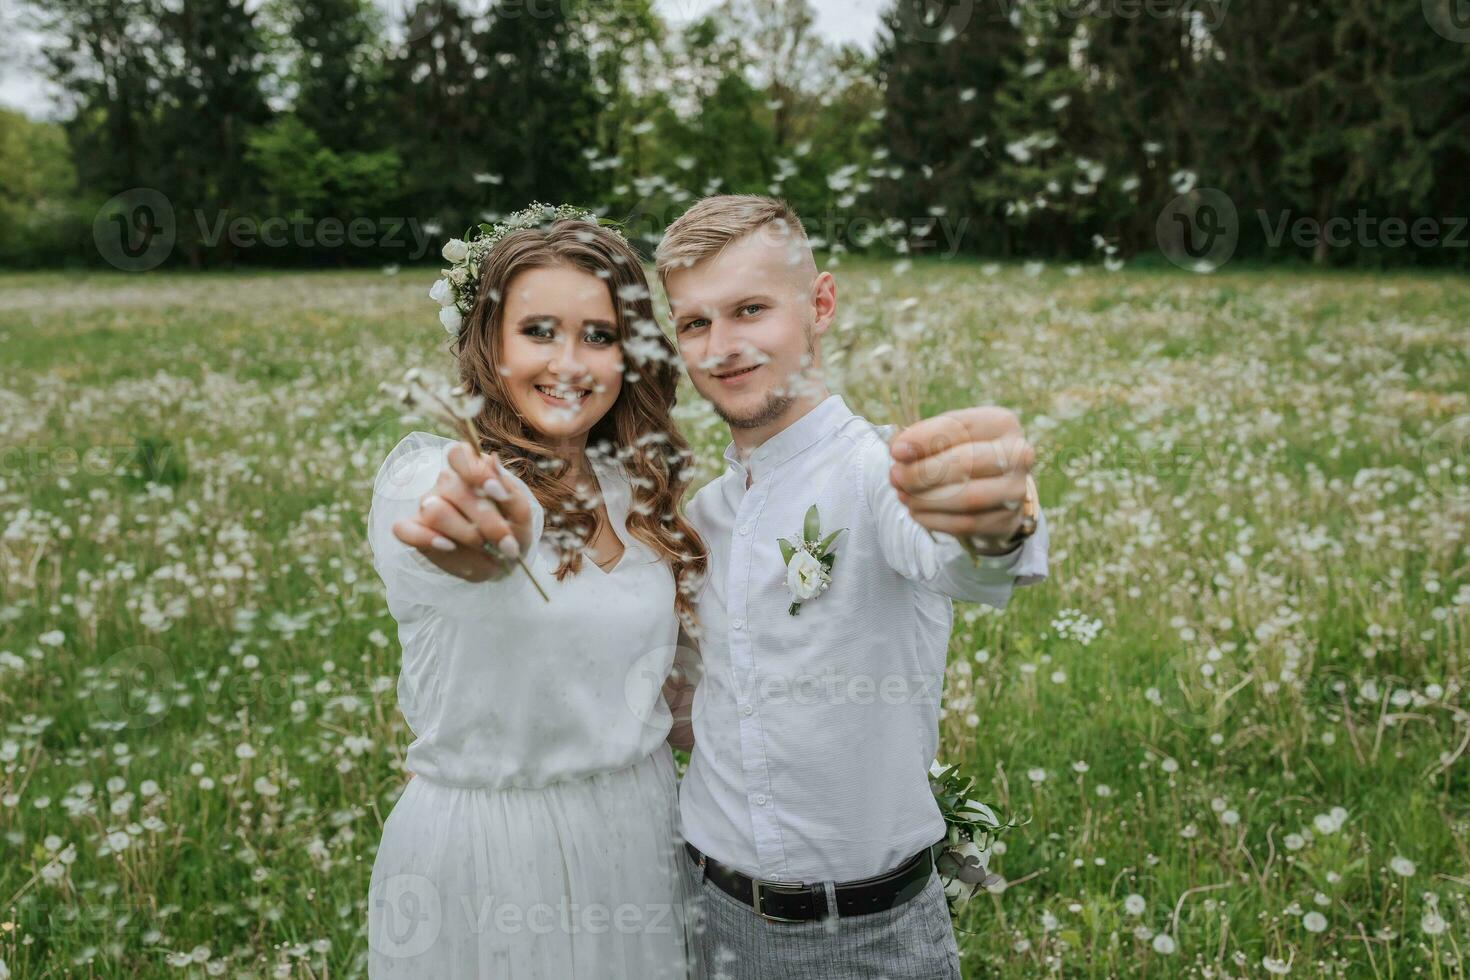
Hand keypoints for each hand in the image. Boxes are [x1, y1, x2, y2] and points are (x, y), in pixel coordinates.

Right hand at [391, 442, 534, 581]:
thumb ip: (510, 492)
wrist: (502, 563)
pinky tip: (448, 547)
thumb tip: (492, 462)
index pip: (459, 454)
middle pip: (456, 490)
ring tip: (484, 546)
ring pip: (435, 510)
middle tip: (507, 543)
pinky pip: (405, 530)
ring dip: (464, 532)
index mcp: (472, 471)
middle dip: (486, 520)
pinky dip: (426, 538)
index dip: (474, 469)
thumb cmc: (511, 532)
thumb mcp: (521, 516)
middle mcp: (446, 484)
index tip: (493, 489)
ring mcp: (426, 505)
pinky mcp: (414, 530)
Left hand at [888, 407, 1035, 554]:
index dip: (924, 439)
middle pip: (964, 463)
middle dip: (921, 472)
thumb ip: (924, 439)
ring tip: (903, 495)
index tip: (896, 451)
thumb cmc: (965, 454)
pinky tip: (917, 512)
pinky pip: (965, 524)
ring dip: (925, 498)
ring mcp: (1016, 489)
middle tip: (895, 476)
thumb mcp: (947, 437)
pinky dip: (934, 519)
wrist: (995, 489)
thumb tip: (899, 449)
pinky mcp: (1007, 519)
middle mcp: (1017, 453)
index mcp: (1001, 423)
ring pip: (966, 497)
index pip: (959, 428)